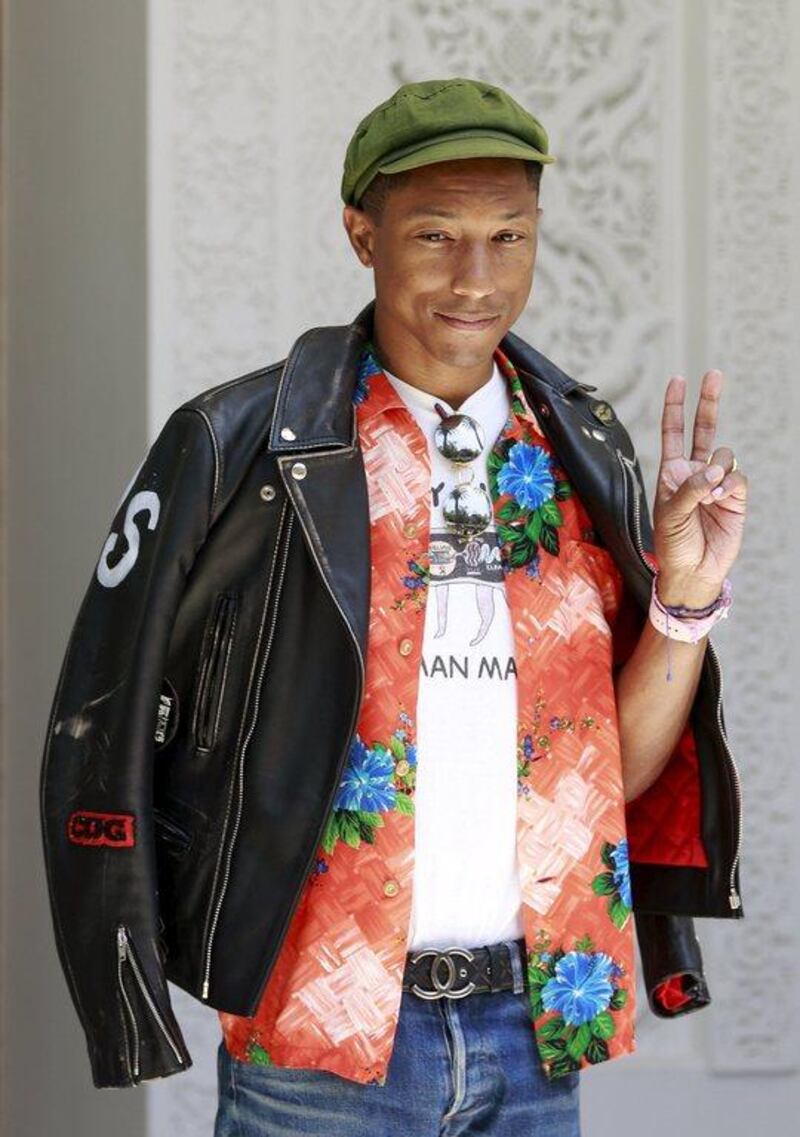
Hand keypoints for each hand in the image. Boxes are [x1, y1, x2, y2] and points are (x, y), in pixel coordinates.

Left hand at [652, 369, 747, 606]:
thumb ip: (689, 488)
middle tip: (713, 374)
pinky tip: (720, 501)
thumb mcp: (670, 514)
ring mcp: (717, 482)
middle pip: (703, 429)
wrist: (694, 571)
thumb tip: (714, 468)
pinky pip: (738, 476)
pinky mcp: (736, 496)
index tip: (678, 380)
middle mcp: (694, 472)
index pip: (673, 432)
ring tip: (708, 496)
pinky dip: (730, 486)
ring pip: (724, 454)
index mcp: (671, 472)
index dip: (675, 406)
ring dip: (716, 470)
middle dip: (708, 402)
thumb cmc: (673, 545)